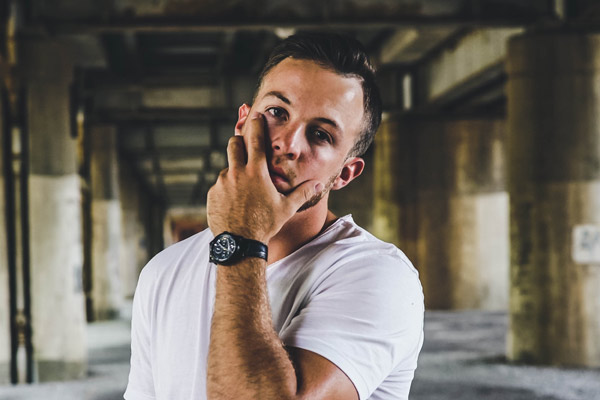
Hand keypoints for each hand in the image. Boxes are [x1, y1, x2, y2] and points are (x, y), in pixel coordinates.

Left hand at [206, 112, 322, 242]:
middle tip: (245, 146)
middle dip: (239, 141)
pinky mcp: (212, 194)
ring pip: (227, 168)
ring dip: (235, 172)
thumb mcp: (286, 208)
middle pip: (234, 144)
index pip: (256, 140)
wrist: (239, 244)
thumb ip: (302, 193)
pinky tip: (235, 204)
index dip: (256, 125)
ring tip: (244, 191)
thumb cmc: (265, 225)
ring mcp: (222, 183)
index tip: (256, 115)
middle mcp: (237, 173)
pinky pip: (220, 186)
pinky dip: (227, 190)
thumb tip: (319, 185)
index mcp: (256, 172)